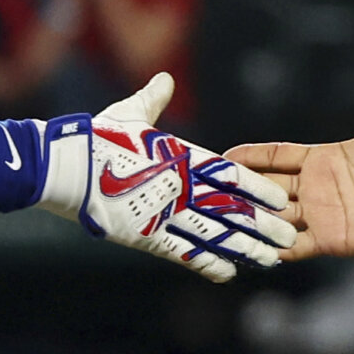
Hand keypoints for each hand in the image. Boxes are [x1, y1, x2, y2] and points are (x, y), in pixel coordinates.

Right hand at [38, 73, 293, 282]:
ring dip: (243, 248)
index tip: (282, 199)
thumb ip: (154, 100)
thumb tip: (165, 79)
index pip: (230, 173)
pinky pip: (182, 251)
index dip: (258, 188)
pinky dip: (205, 263)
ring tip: (269, 259)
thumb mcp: (130, 113)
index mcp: (180, 156)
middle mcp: (179, 186)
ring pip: (213, 234)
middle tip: (289, 236)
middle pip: (229, 208)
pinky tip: (227, 274)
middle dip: (261, 224)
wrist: (65, 165)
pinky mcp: (145, 233)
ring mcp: (163, 212)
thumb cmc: (97, 136)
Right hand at [228, 47, 353, 260]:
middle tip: (206, 187)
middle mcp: (316, 187)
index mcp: (324, 158)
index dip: (251, 155)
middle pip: (266, 186)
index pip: (277, 155)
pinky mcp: (329, 241)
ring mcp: (320, 215)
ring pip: (272, 217)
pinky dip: (270, 249)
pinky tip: (246, 249)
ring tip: (217, 219)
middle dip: (238, 187)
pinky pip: (292, 247)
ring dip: (247, 218)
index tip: (222, 155)